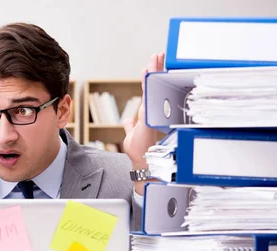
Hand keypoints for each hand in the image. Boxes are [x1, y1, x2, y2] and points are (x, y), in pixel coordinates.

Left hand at [122, 52, 164, 194]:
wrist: (142, 160)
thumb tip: (127, 120)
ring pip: (153, 86)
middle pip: (154, 85)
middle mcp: (151, 110)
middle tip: (159, 54)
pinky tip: (148, 70)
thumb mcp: (131, 134)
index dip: (150, 78)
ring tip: (156, 56)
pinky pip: (148, 93)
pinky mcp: (149, 114)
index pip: (148, 90)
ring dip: (154, 70)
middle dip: (157, 68)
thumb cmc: (139, 150)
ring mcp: (151, 111)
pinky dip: (149, 81)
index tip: (150, 66)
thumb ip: (130, 126)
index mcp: (147, 112)